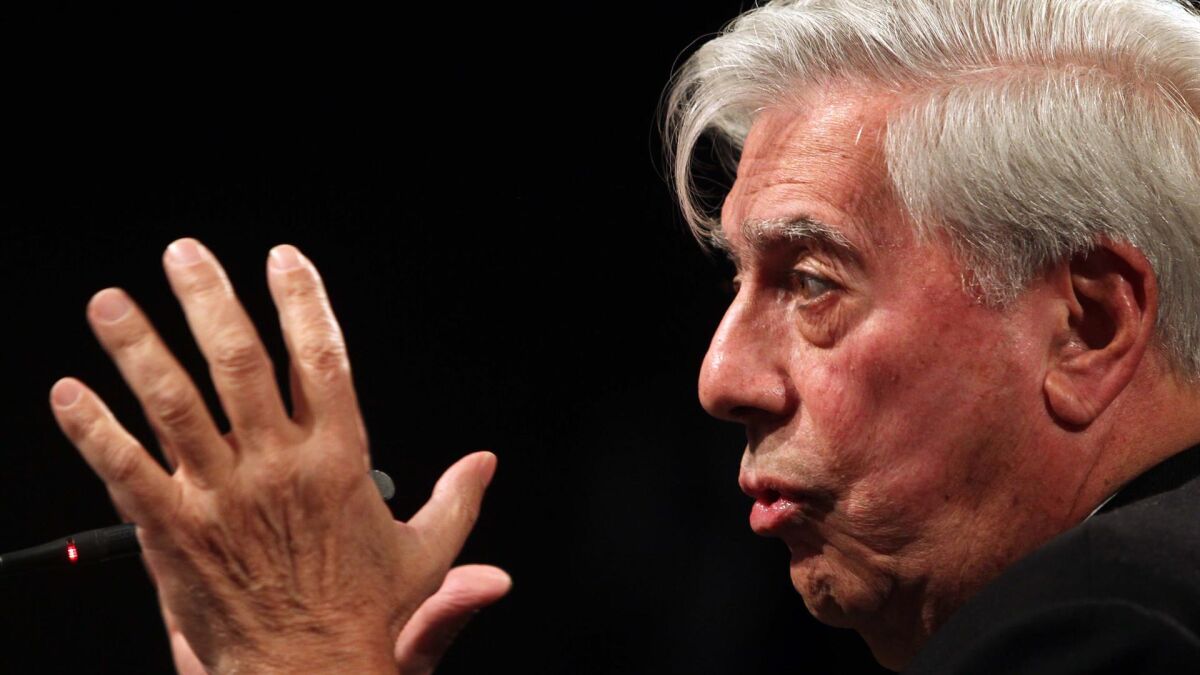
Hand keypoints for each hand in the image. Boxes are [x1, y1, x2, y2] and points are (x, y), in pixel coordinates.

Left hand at [49, 239, 504, 672]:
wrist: (306, 673)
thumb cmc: (361, 615)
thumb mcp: (426, 554)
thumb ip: (457, 499)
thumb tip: (486, 462)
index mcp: (338, 460)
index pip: (323, 357)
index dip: (302, 299)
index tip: (282, 259)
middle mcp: (277, 466)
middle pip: (239, 362)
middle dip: (209, 300)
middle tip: (184, 254)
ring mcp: (220, 496)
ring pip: (173, 404)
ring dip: (138, 348)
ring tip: (110, 303)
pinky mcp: (173, 531)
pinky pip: (125, 470)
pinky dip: (93, 429)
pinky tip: (68, 393)